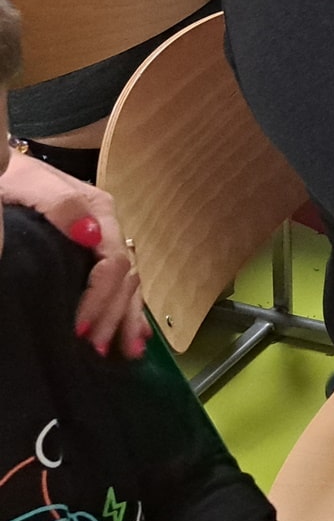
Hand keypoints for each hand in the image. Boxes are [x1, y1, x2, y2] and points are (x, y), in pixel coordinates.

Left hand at [0, 155, 148, 357]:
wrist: (5, 168)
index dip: (101, 297)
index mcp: (99, 211)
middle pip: (126, 278)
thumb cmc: (11, 177)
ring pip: (129, 284)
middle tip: (94, 351)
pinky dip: (129, 310)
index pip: (114, 262)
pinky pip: (122, 283)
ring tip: (125, 353)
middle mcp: (109, 228)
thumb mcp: (29, 184)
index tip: (78, 327)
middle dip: (114, 316)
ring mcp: (105, 240)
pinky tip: (133, 335)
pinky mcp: (95, 251)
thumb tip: (92, 235)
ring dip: (126, 319)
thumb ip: (61, 204)